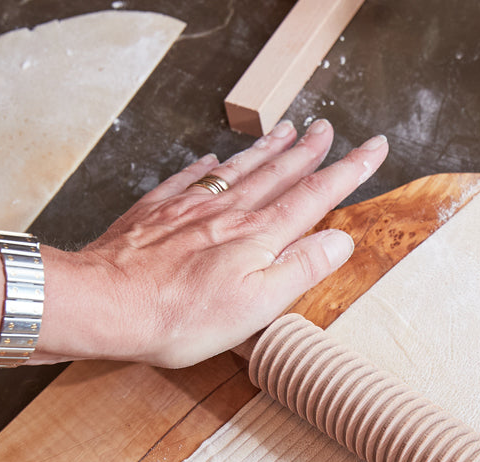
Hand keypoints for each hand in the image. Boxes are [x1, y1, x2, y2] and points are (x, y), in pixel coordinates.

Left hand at [52, 119, 387, 367]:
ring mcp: (191, 208)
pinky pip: (189, 178)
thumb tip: (340, 239)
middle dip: (309, 150)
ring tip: (286, 130)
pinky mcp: (156, 212)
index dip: (348, 172)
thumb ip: (301, 268)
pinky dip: (208, 165)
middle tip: (327, 128)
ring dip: (267, 149)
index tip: (373, 149)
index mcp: (259, 236)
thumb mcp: (258, 305)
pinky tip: (213, 158)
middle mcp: (229, 212)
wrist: (105, 304)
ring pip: (239, 169)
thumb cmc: (180, 316)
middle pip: (278, 173)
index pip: (314, 196)